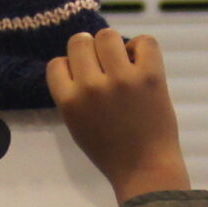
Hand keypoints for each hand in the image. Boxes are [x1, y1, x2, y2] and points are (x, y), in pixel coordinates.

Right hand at [47, 29, 191, 202]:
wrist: (146, 170)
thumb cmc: (111, 152)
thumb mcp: (77, 125)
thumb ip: (73, 95)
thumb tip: (79, 60)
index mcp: (69, 101)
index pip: (57, 63)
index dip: (72, 68)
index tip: (85, 81)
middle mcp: (91, 87)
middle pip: (80, 41)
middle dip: (91, 53)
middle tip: (105, 69)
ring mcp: (121, 79)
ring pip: (108, 36)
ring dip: (114, 46)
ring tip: (124, 65)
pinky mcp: (150, 76)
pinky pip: (144, 41)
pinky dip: (142, 48)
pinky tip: (141, 64)